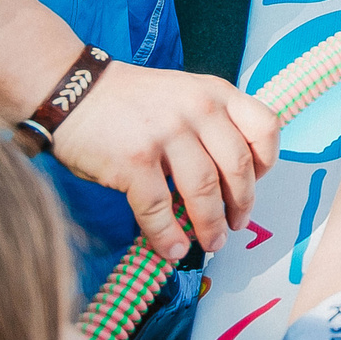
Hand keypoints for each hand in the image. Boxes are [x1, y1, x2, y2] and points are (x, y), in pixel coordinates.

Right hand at [48, 62, 279, 261]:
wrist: (74, 90)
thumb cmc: (131, 101)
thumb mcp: (184, 93)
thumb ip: (211, 122)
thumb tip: (231, 179)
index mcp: (215, 92)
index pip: (264, 126)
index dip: (267, 161)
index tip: (257, 183)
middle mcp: (197, 110)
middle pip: (236, 167)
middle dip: (241, 204)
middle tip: (236, 225)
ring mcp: (166, 134)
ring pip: (204, 191)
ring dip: (210, 225)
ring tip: (211, 242)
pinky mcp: (134, 160)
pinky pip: (160, 209)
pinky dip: (168, 236)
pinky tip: (172, 249)